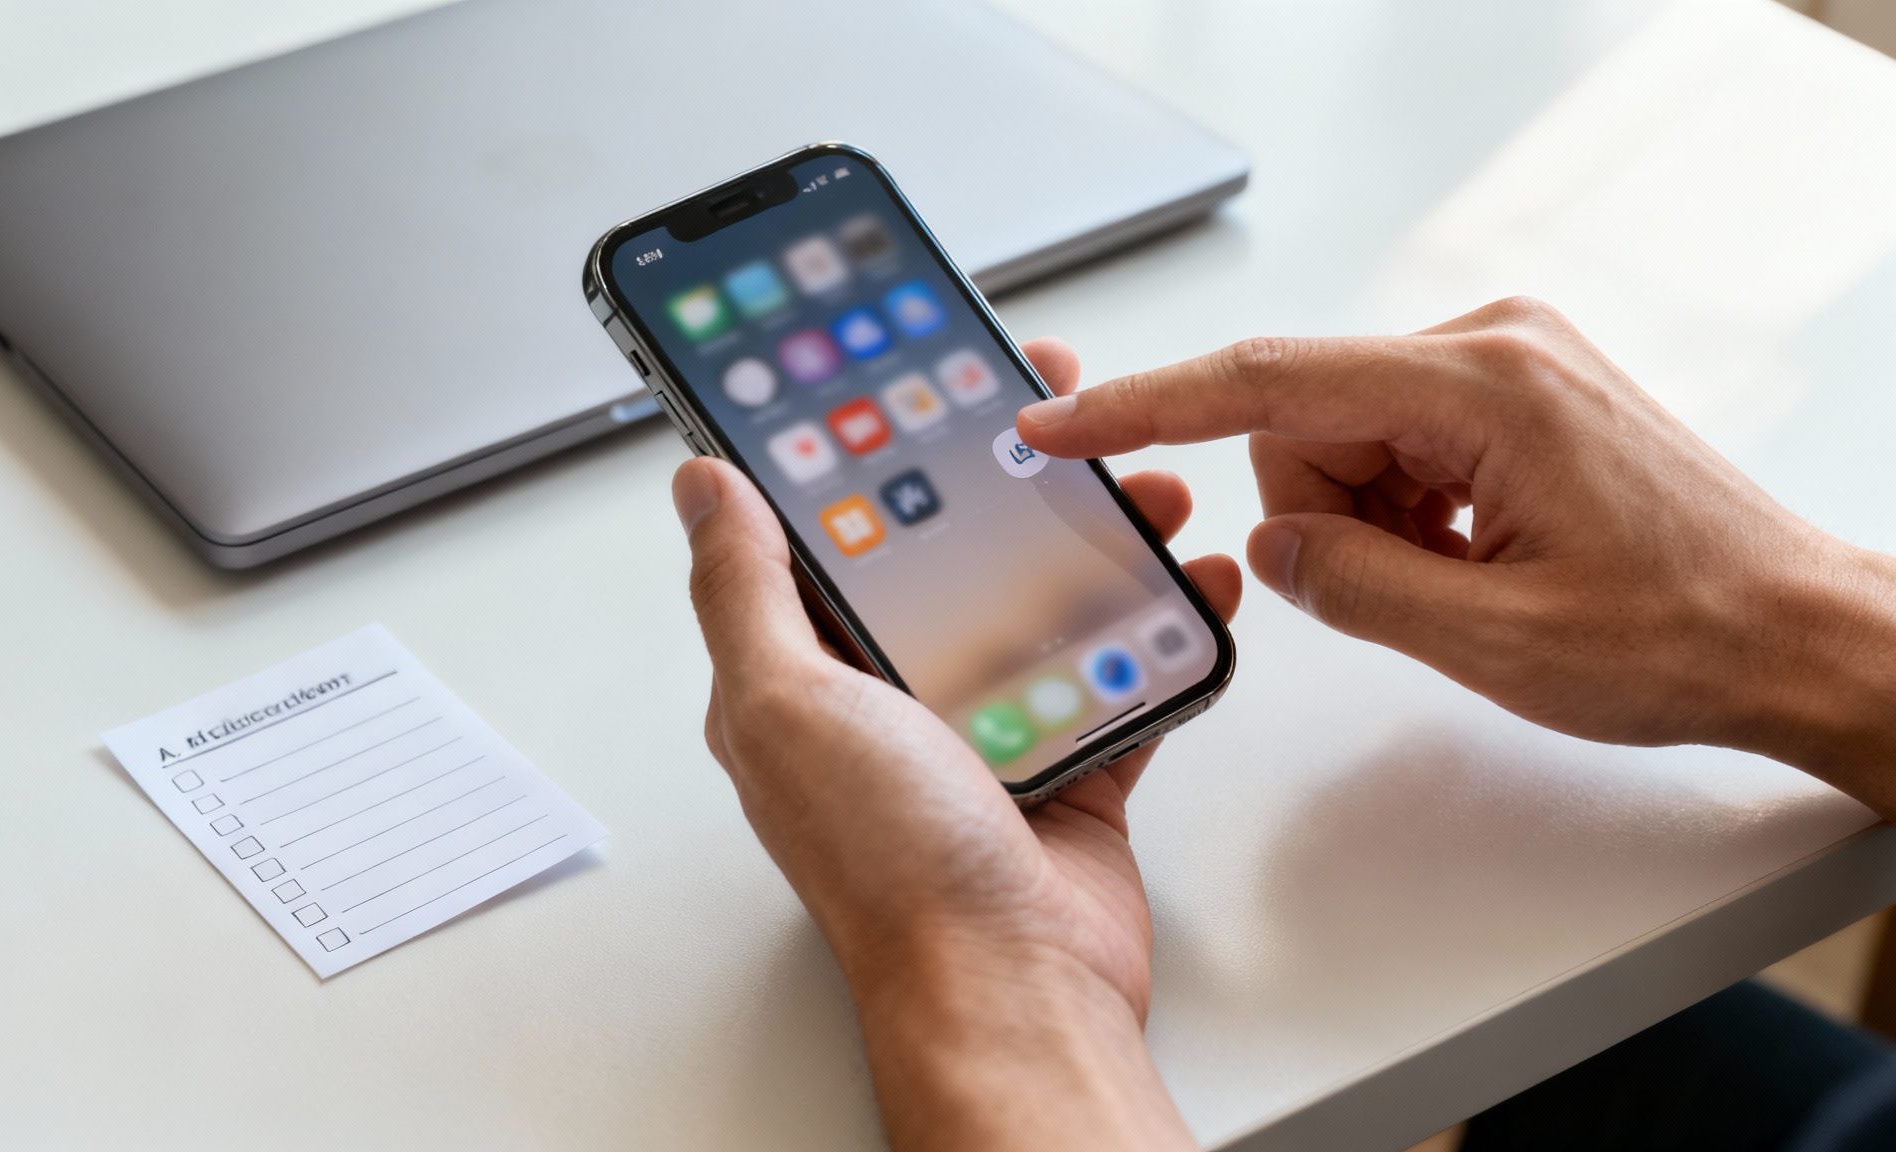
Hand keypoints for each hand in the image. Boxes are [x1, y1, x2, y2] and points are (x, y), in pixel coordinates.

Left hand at [672, 339, 1237, 1151]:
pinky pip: (1119, 670)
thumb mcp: (788, 704)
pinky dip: (1161, 625)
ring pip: (1045, 596)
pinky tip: (1192, 579)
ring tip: (1148, 483)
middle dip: (1009, 473)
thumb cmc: (894, 863)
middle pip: (952, 549)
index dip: (871, 445)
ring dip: (1099, 534)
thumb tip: (703, 486)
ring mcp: (987, 730)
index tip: (916, 372)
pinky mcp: (1071, 764)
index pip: (833, 529)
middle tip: (1059, 409)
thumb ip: (746, 590)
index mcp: (812, 675)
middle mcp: (894, 698)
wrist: (1014, 987)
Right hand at [1018, 298, 1895, 817]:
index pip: (1266, 380)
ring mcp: (1507, 363)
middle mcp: (1492, 345)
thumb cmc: (1685, 634)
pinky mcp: (1515, 392)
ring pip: (1346, 438)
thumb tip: (1269, 543)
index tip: (1059, 422)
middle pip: (1306, 419)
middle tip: (1412, 586)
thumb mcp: (1490, 638)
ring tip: (1465, 577)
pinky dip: (1408, 510)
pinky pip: (1399, 444)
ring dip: (1373, 522)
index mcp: (1483, 384)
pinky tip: (1479, 556)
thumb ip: (1349, 581)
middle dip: (1323, 515)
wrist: (1797, 633)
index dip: (1145, 406)